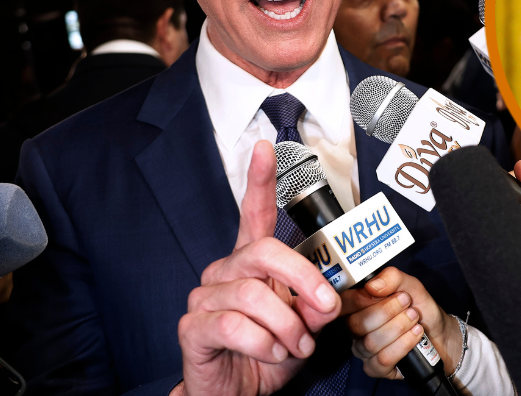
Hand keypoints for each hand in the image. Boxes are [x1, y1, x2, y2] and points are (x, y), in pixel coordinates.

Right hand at [173, 141, 340, 395]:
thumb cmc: (269, 353)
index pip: (254, 214)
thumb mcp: (305, 327)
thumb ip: (317, 305)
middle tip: (324, 308)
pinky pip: (235, 326)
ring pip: (254, 296)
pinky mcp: (193, 327)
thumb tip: (327, 295)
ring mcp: (205, 297)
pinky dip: (263, 344)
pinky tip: (269, 354)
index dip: (259, 180)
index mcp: (253, 263)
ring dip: (286, 326)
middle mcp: (226, 271)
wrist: (239, 393)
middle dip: (303, 279)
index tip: (265, 149)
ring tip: (293, 347)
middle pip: (266, 252)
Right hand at [340, 267, 459, 379]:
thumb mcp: (410, 286)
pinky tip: (415, 335)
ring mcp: (364, 351)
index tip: (385, 292)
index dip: (360, 298)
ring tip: (415, 319)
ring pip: (370, 343)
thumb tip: (372, 285)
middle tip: (408, 305)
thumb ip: (392, 278)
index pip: (344, 303)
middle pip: (356, 324)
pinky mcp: (375, 369)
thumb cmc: (420, 309)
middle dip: (387, 312)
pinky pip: (382, 360)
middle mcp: (356, 330)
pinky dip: (403, 345)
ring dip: (398, 327)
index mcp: (357, 307)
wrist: (440, 334)